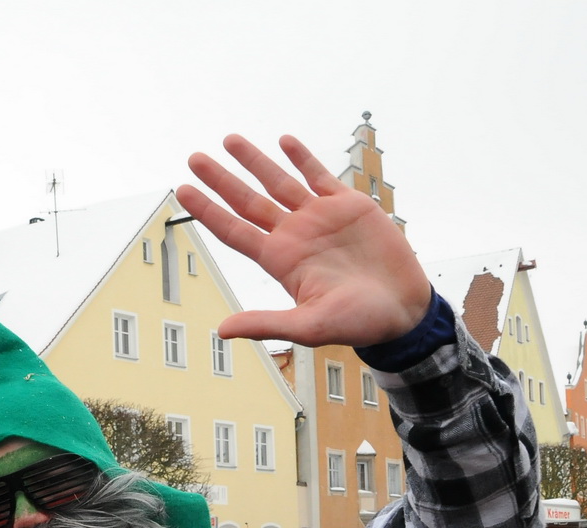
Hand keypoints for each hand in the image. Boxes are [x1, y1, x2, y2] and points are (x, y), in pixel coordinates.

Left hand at [178, 135, 430, 346]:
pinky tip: (284, 141)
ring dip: (255, 161)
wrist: (404, 310)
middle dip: (220, 178)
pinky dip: (302, 157)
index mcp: (280, 260)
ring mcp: (319, 217)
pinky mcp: (348, 206)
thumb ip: (266, 324)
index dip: (207, 210)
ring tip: (230, 140)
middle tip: (193, 158)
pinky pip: (319, 175)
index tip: (182, 191)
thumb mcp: (309, 326)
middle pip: (247, 201)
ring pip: (278, 182)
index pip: (234, 230)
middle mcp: (294, 235)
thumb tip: (222, 330)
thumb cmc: (358, 323)